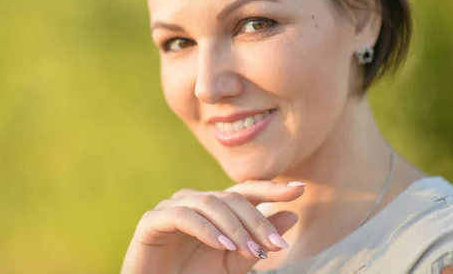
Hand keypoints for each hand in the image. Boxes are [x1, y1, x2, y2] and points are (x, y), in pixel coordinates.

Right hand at [121, 181, 304, 273]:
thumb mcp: (234, 263)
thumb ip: (259, 240)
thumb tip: (293, 214)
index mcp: (213, 208)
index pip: (245, 191)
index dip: (271, 188)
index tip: (300, 189)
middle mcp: (193, 201)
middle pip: (230, 198)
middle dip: (257, 221)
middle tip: (277, 245)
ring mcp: (171, 207)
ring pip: (209, 203)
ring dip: (234, 227)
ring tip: (251, 252)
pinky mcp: (152, 220)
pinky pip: (182, 216)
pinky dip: (206, 229)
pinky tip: (223, 245)